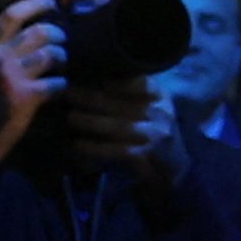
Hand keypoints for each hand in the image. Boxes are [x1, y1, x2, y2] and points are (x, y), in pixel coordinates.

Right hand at [0, 0, 65, 168]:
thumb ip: (4, 48)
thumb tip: (32, 23)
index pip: (12, 16)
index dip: (35, 4)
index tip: (52, 3)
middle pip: (40, 32)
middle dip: (59, 35)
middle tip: (63, 42)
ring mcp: (11, 77)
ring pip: (51, 54)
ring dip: (63, 58)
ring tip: (63, 65)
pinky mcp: (24, 97)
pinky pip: (56, 82)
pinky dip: (62, 85)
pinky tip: (60, 88)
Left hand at [63, 75, 188, 186]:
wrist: (171, 166)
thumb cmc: (152, 131)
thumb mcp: (148, 108)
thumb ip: (128, 95)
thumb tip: (93, 80)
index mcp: (160, 97)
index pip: (140, 83)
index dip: (115, 80)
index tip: (89, 74)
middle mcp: (160, 113)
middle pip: (123, 103)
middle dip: (93, 98)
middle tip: (68, 93)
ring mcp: (154, 135)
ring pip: (120, 126)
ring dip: (92, 121)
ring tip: (70, 117)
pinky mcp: (145, 156)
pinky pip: (117, 151)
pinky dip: (95, 148)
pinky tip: (78, 145)